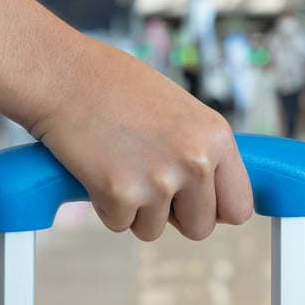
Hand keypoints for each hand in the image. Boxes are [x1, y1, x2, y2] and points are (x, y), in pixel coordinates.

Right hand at [29, 39, 252, 240]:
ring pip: (153, 230)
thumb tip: (214, 194)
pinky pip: (119, 224)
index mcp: (217, 137)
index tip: (196, 204)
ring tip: (120, 163)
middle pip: (200, 229)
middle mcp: (196, 160)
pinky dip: (105, 205)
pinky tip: (98, 167)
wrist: (65, 74)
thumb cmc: (118, 88)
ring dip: (135, 209)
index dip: (215, 210)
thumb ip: (201, 151)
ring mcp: (159, 180)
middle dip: (174, 216)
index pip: (239, 206)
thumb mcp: (181, 112)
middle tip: (148, 182)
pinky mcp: (121, 194)